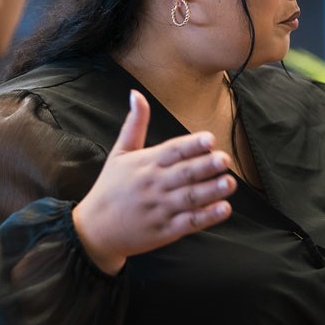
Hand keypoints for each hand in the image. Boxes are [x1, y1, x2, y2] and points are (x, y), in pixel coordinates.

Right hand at [72, 91, 236, 274]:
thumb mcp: (119, 153)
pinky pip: (189, 222)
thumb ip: (134, 124)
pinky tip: (224, 208)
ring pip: (190, 198)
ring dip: (211, 191)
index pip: (172, 151)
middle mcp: (153, 185)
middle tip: (225, 159)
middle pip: (184, 173)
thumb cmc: (110, 187)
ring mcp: (160, 209)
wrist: (95, 230)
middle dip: (206, 166)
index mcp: (145, 164)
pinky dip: (207, 216)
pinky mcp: (165, 231)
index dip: (191, 145)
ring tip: (230, 183)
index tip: (210, 139)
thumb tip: (136, 93)